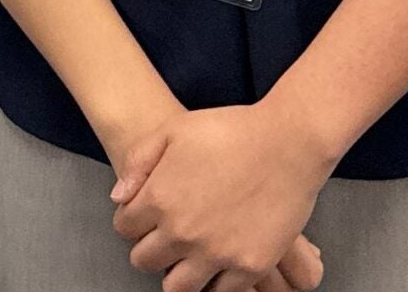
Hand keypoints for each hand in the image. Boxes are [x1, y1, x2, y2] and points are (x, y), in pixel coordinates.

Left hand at [110, 104, 332, 290]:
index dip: (131, 221)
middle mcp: (183, 232)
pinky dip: (216, 282)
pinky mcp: (251, 266)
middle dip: (150, 248)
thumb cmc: (231, 131)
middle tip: (163, 237)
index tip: (142, 217)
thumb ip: (138, 164)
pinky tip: (217, 266)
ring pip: (178, 287)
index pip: (124, 229)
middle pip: (145, 261)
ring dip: (178, 272)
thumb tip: (119, 198)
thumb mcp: (172, 130)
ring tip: (187, 257)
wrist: (288, 142)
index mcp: (159, 199)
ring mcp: (218, 253)